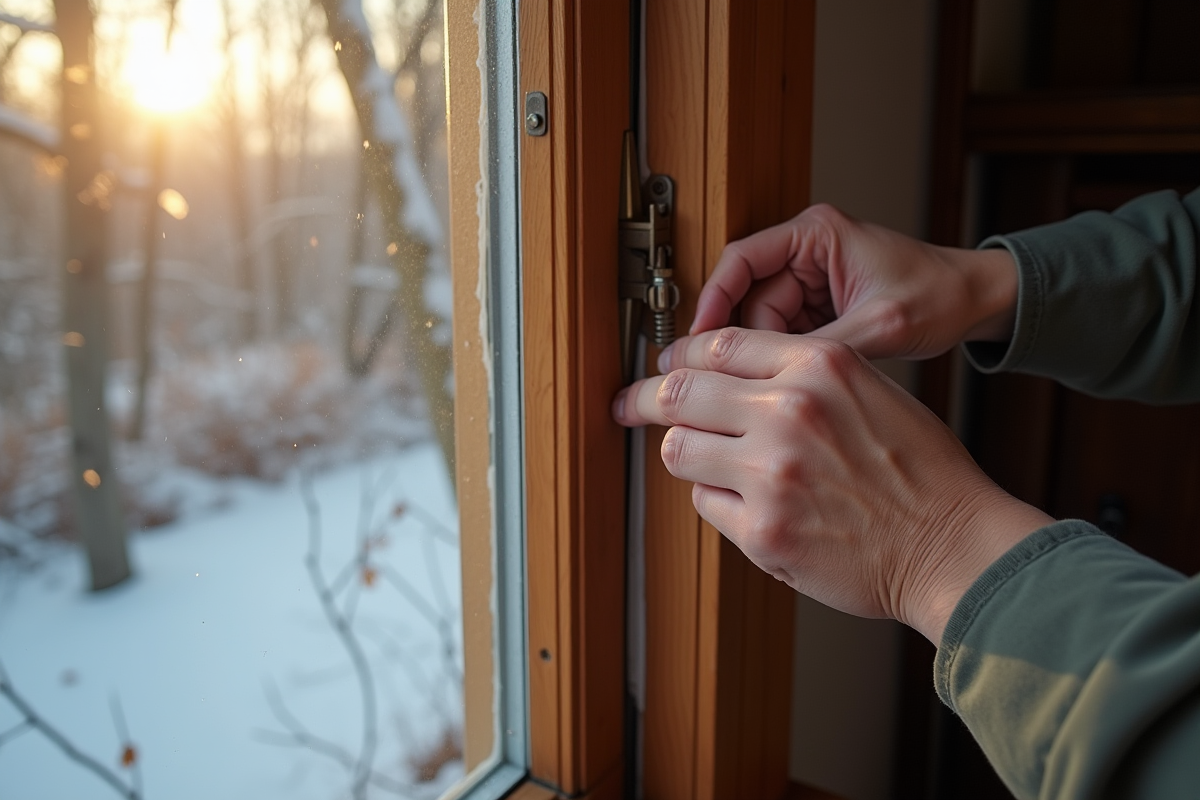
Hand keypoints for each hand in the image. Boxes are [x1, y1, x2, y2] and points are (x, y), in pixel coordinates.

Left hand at [612, 327, 1050, 642]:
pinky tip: (750, 503)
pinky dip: (717, 501)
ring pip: (680, 449)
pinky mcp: (763, 530)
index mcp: (819, 365)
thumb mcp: (871, 390)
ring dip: (686, 452)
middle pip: (680, 391)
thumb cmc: (920, 472)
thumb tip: (727, 375)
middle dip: (646, 398)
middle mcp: (789, 410)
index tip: (662, 366)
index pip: (718, 344)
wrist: (953, 545)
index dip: (679, 356)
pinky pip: (705, 503)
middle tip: (629, 405)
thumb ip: (800, 375)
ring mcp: (771, 472)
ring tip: (706, 461)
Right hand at [691, 204, 1018, 360]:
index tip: (699, 336)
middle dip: (747, 339)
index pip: (741, 260)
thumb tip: (773, 374)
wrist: (975, 302)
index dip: (714, 299)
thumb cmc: (940, 294)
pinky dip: (787, 358)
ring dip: (770, 353)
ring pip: (764, 323)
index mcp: (816, 235)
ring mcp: (812, 281)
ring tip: (781, 383)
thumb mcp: (880, 325)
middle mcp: (807, 253)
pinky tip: (795, 380)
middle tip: (740, 378)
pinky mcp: (819, 307)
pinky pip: (785, 335)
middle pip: (749, 299)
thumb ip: (822, 347)